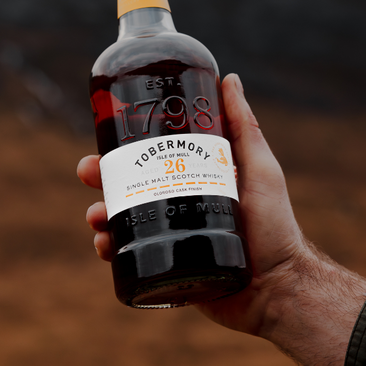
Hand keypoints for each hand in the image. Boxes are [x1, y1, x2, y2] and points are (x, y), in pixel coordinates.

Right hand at [77, 74, 365, 365]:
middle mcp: (182, 201)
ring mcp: (173, 234)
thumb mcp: (260, 168)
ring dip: (102, 212)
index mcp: (198, 176)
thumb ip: (245, 126)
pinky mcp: (167, 264)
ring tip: (97, 216)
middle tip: (88, 172)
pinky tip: (105, 246)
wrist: (277, 287)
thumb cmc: (275, 225)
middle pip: (133, 183)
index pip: (156, 154)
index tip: (107, 134)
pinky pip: (131, 254)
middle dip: (104, 177)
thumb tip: (229, 78)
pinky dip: (111, 248)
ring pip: (125, 218)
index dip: (128, 145)